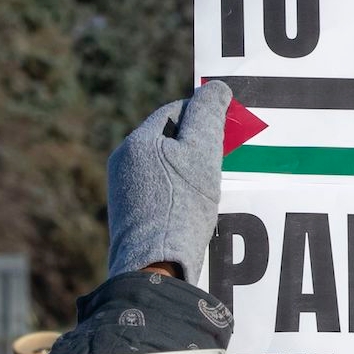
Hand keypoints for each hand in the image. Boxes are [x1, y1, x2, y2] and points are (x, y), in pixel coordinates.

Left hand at [107, 80, 229, 279]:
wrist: (155, 265)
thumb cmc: (182, 205)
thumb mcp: (203, 152)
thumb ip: (208, 115)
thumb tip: (216, 88)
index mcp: (137, 141)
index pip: (174, 111)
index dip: (204, 115)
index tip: (230, 128)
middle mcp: (123, 162)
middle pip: (168, 139)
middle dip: (197, 144)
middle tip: (226, 158)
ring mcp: (123, 190)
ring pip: (164, 167)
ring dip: (189, 169)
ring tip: (212, 186)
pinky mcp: (130, 216)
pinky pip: (159, 191)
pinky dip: (180, 193)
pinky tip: (196, 209)